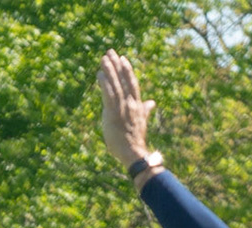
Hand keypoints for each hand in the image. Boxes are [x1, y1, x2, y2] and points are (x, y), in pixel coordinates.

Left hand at [97, 49, 154, 166]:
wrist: (133, 152)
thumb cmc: (135, 140)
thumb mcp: (141, 122)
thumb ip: (145, 110)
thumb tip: (152, 103)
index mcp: (137, 105)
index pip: (132, 84)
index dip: (128, 70)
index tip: (123, 59)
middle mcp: (130, 104)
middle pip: (123, 80)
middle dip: (117, 65)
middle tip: (110, 52)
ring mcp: (122, 108)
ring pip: (115, 85)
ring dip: (109, 70)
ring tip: (103, 58)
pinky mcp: (113, 114)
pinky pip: (108, 95)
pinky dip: (104, 84)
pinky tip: (99, 74)